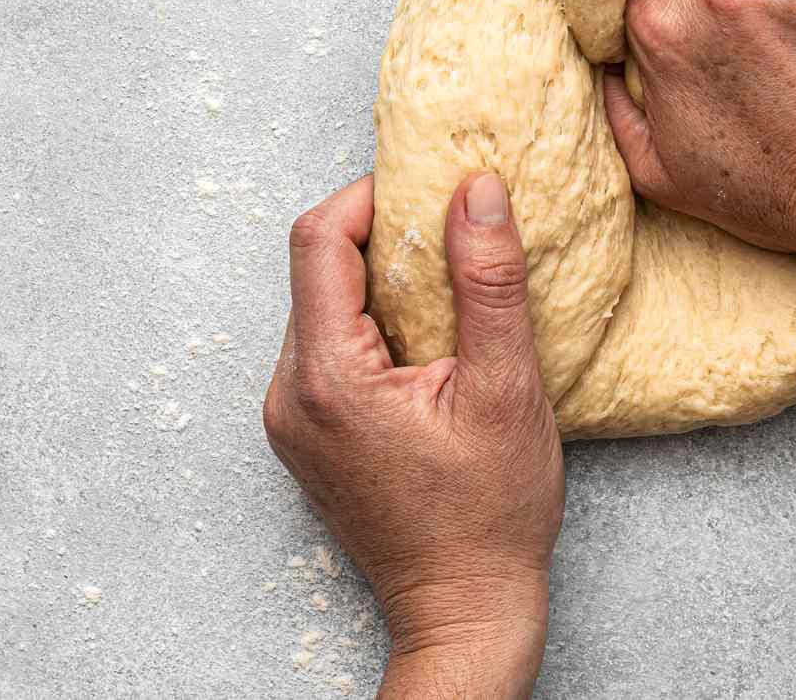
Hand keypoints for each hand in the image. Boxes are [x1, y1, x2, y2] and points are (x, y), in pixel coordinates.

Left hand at [264, 173, 562, 698]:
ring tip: (453, 289)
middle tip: (454, 233)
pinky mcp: (310, 432)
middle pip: (317, 269)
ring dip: (383, 280)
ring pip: (325, 305)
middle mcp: (290, 393)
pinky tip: (433, 339)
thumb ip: (488, 283)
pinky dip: (378, 322)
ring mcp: (293, 417)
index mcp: (327, 377)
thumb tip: (478, 192)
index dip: (372, 197)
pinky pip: (331, 346)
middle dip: (384, 236)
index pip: (318, 241)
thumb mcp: (505, 389)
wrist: (464, 608)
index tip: (433, 187)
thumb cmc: (490, 514)